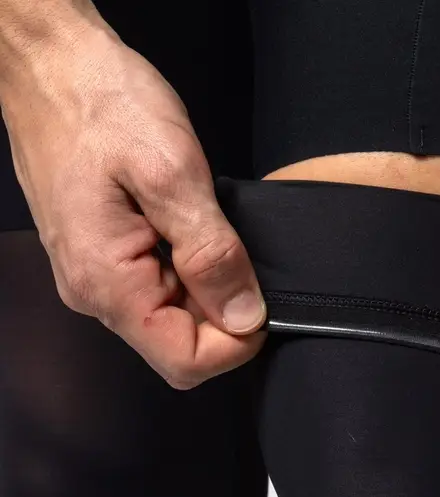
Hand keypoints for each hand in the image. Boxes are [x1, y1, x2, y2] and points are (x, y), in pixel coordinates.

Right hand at [1, 20, 265, 388]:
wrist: (51, 63)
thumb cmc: (101, 102)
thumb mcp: (171, 173)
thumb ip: (211, 253)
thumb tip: (245, 316)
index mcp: (107, 283)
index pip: (184, 362)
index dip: (234, 344)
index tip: (260, 303)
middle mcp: (95, 293)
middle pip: (180, 346)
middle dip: (223, 316)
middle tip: (240, 256)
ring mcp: (96, 278)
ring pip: (172, 320)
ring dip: (208, 291)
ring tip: (212, 233)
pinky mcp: (104, 259)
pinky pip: (159, 291)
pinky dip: (190, 274)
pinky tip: (192, 231)